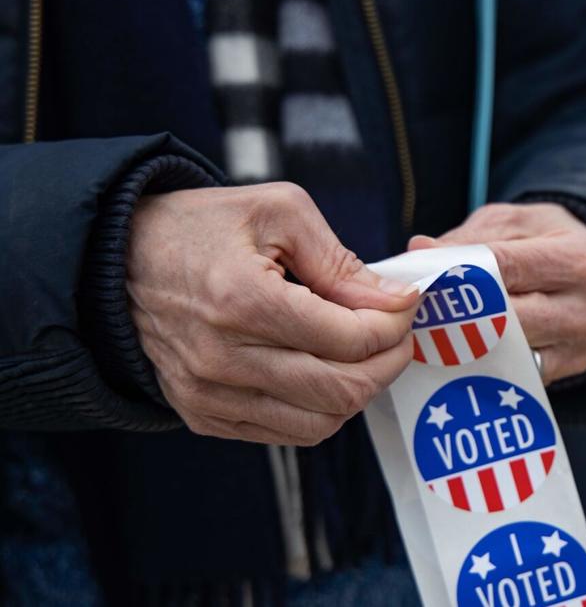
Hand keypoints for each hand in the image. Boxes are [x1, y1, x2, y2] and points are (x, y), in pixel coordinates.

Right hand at [128, 182, 419, 445]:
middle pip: (342, 390)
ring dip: (358, 392)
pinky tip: (325, 372)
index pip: (350, 339)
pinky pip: (286, 433)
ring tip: (365, 355)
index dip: (394, 326)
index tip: (405, 305)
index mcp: (243, 300)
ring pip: (320, 423)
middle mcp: (223, 357)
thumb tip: (395, 301)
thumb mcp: (278, 212)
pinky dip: (320, 410)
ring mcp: (209, 394)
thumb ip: (340, 262)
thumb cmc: (202, 226)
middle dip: (388, 364)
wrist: (119, 258)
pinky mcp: (202, 414)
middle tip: (397, 335)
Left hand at [409, 203, 585, 382]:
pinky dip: (483, 362)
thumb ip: (469, 238)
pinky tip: (459, 350)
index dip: (459, 273)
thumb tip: (420, 251)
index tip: (420, 277)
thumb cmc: (544, 240)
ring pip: (508, 350)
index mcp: (582, 259)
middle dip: (458, 313)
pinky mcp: (569, 369)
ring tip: (429, 330)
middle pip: (508, 317)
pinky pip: (515, 371)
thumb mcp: (512, 223)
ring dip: (464, 343)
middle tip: (415, 311)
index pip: (508, 267)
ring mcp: (581, 345)